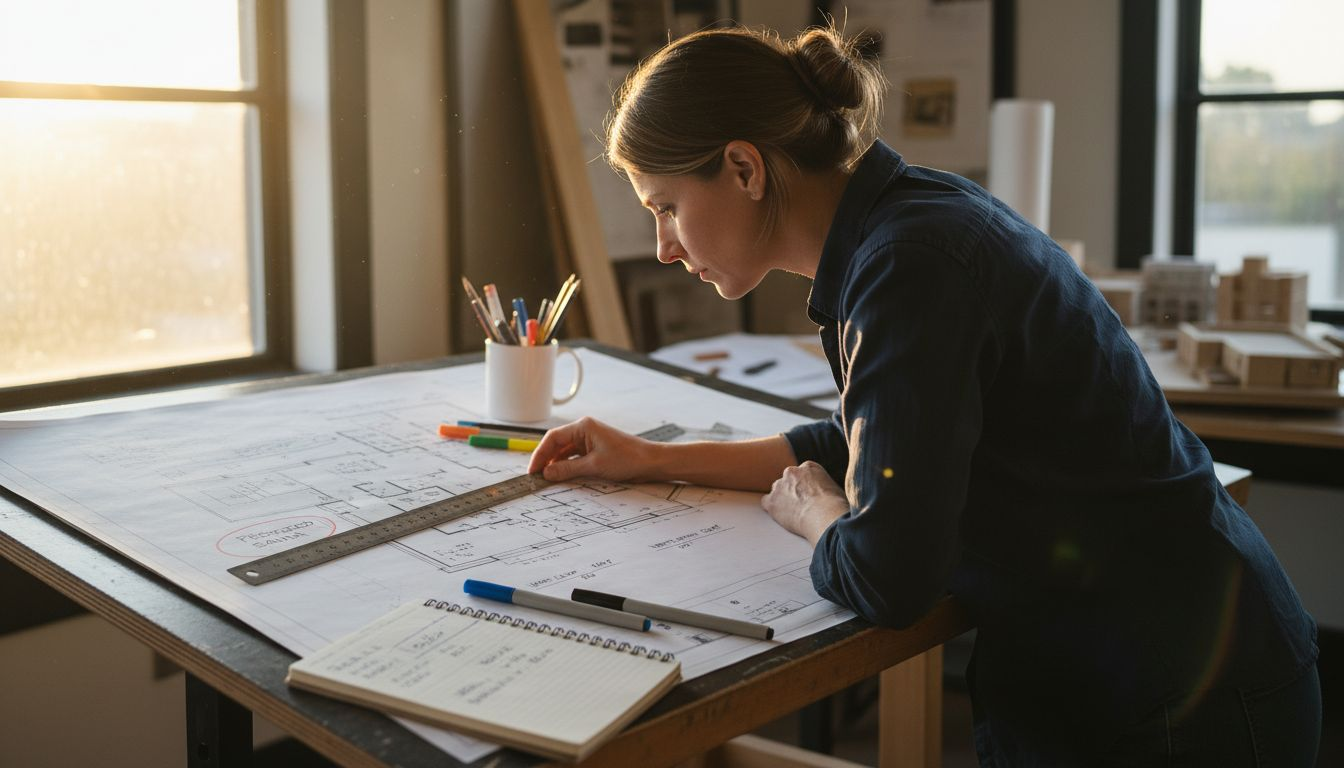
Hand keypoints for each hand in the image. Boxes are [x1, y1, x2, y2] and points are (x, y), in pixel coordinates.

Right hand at [526, 417, 659, 482]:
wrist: (651, 462)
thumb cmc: (627, 458)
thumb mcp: (594, 466)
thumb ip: (568, 470)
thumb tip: (547, 473)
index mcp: (583, 427)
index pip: (553, 438)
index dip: (540, 454)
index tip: (533, 470)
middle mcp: (584, 430)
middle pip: (557, 445)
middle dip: (546, 460)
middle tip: (536, 477)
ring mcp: (589, 440)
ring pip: (565, 452)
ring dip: (556, 465)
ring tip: (547, 479)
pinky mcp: (595, 450)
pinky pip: (575, 458)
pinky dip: (567, 467)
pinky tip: (562, 477)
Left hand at [761, 461, 848, 545]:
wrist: (825, 516)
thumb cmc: (835, 505)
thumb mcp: (835, 488)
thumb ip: (825, 485)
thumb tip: (829, 494)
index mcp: (809, 467)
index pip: (803, 474)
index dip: (806, 486)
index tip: (810, 496)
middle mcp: (792, 472)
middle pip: (788, 480)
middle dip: (793, 491)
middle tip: (802, 505)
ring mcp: (780, 486)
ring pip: (778, 491)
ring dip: (783, 499)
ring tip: (795, 513)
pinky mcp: (772, 501)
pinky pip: (766, 503)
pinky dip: (772, 509)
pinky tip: (782, 516)